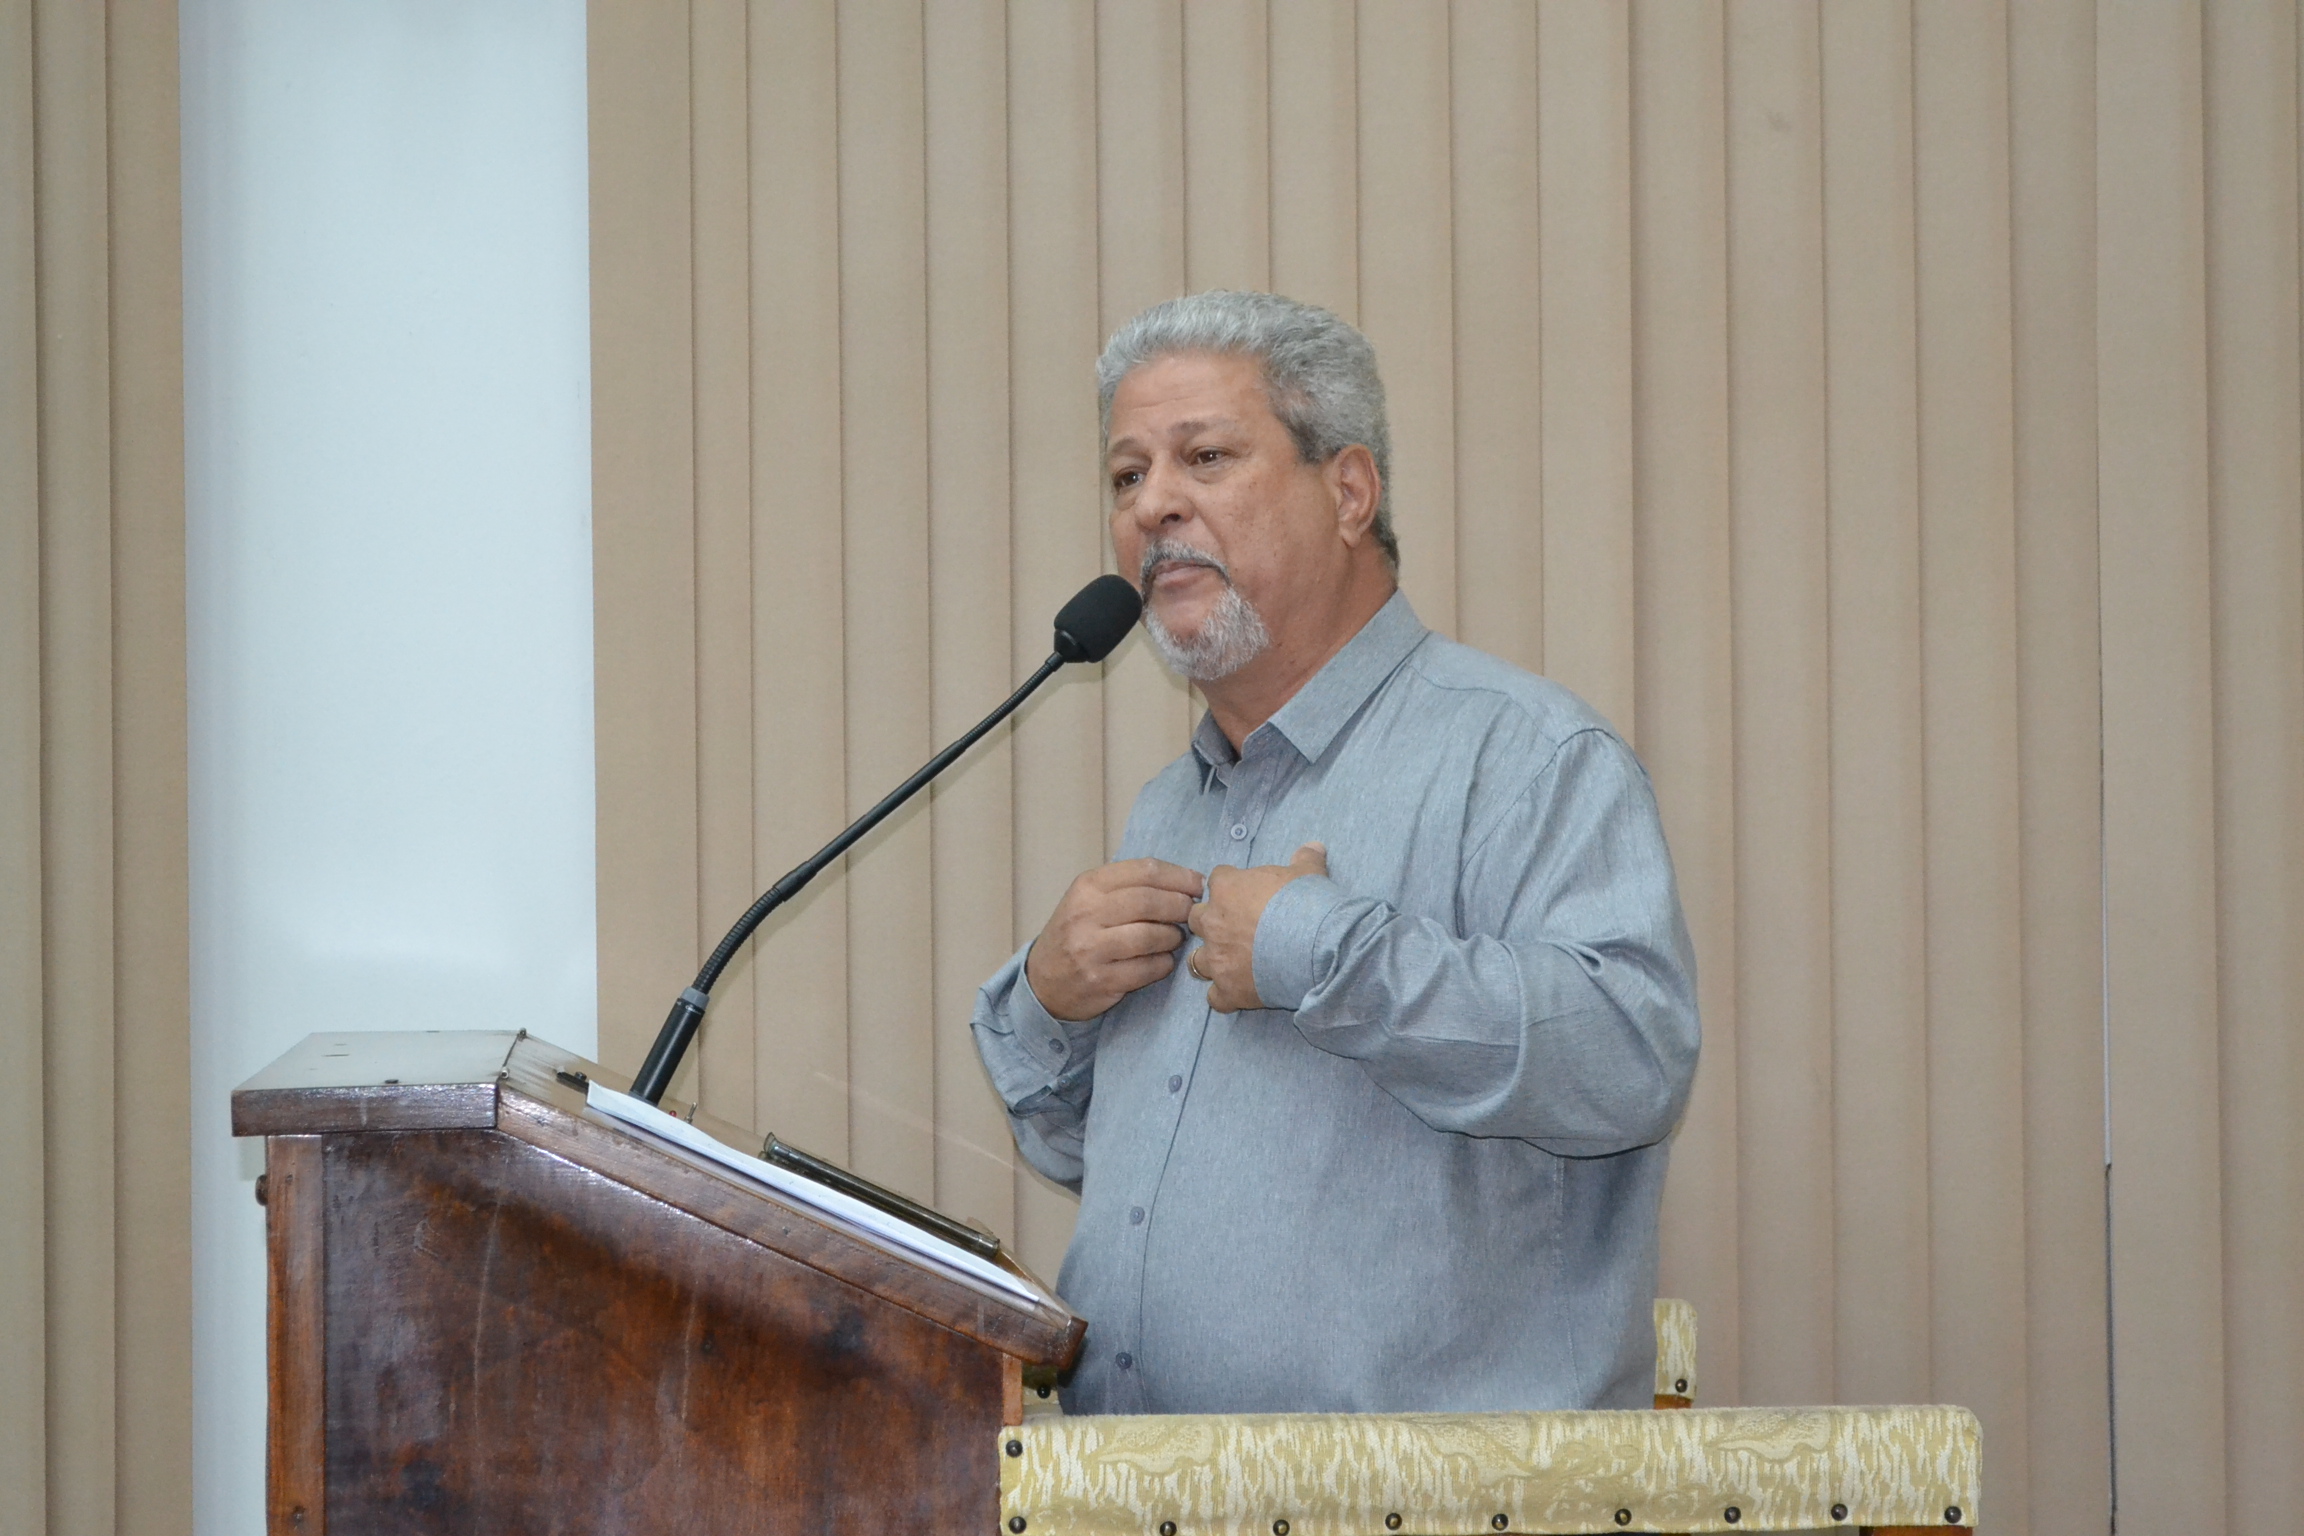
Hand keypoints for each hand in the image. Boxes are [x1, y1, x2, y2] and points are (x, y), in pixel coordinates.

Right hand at [1025, 858, 1205, 1020]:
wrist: (1043, 982)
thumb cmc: (1077, 933)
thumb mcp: (1090, 899)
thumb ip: (1129, 887)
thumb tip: (1185, 882)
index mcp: (1087, 886)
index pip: (1144, 871)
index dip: (1179, 876)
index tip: (1197, 884)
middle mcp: (1086, 914)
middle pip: (1150, 901)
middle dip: (1181, 906)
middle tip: (1192, 913)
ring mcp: (1091, 949)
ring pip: (1151, 936)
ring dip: (1173, 937)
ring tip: (1175, 938)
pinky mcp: (1101, 980)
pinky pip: (1147, 969)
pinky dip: (1164, 964)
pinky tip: (1163, 961)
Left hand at [1185, 843, 1327, 1012]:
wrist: (1318, 946)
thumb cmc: (1307, 903)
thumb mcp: (1310, 873)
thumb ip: (1305, 858)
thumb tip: (1315, 845)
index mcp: (1227, 888)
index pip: (1217, 879)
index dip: (1230, 886)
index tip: (1245, 893)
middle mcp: (1214, 922)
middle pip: (1196, 918)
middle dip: (1212, 922)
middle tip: (1237, 927)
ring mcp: (1218, 959)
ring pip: (1197, 960)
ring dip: (1212, 960)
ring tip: (1233, 962)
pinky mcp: (1228, 990)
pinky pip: (1215, 998)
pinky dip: (1224, 996)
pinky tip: (1239, 992)